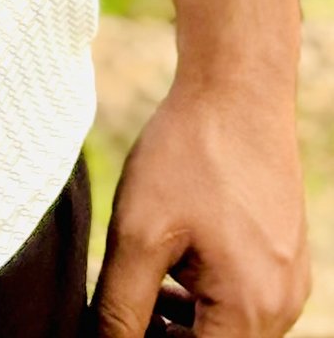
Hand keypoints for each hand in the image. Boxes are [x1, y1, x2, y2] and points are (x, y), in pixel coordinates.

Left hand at [88, 70, 310, 337]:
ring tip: (139, 296)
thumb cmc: (189, 155)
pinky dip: (204, 303)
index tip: (115, 325)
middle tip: (118, 315)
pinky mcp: (286, 262)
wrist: (237, 91)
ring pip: (227, 330)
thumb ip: (120, 306)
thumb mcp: (138, 232)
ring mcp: (290, 285)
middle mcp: (281, 308)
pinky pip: (244, 304)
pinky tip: (169, 275)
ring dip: (182, 327)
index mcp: (250, 311)